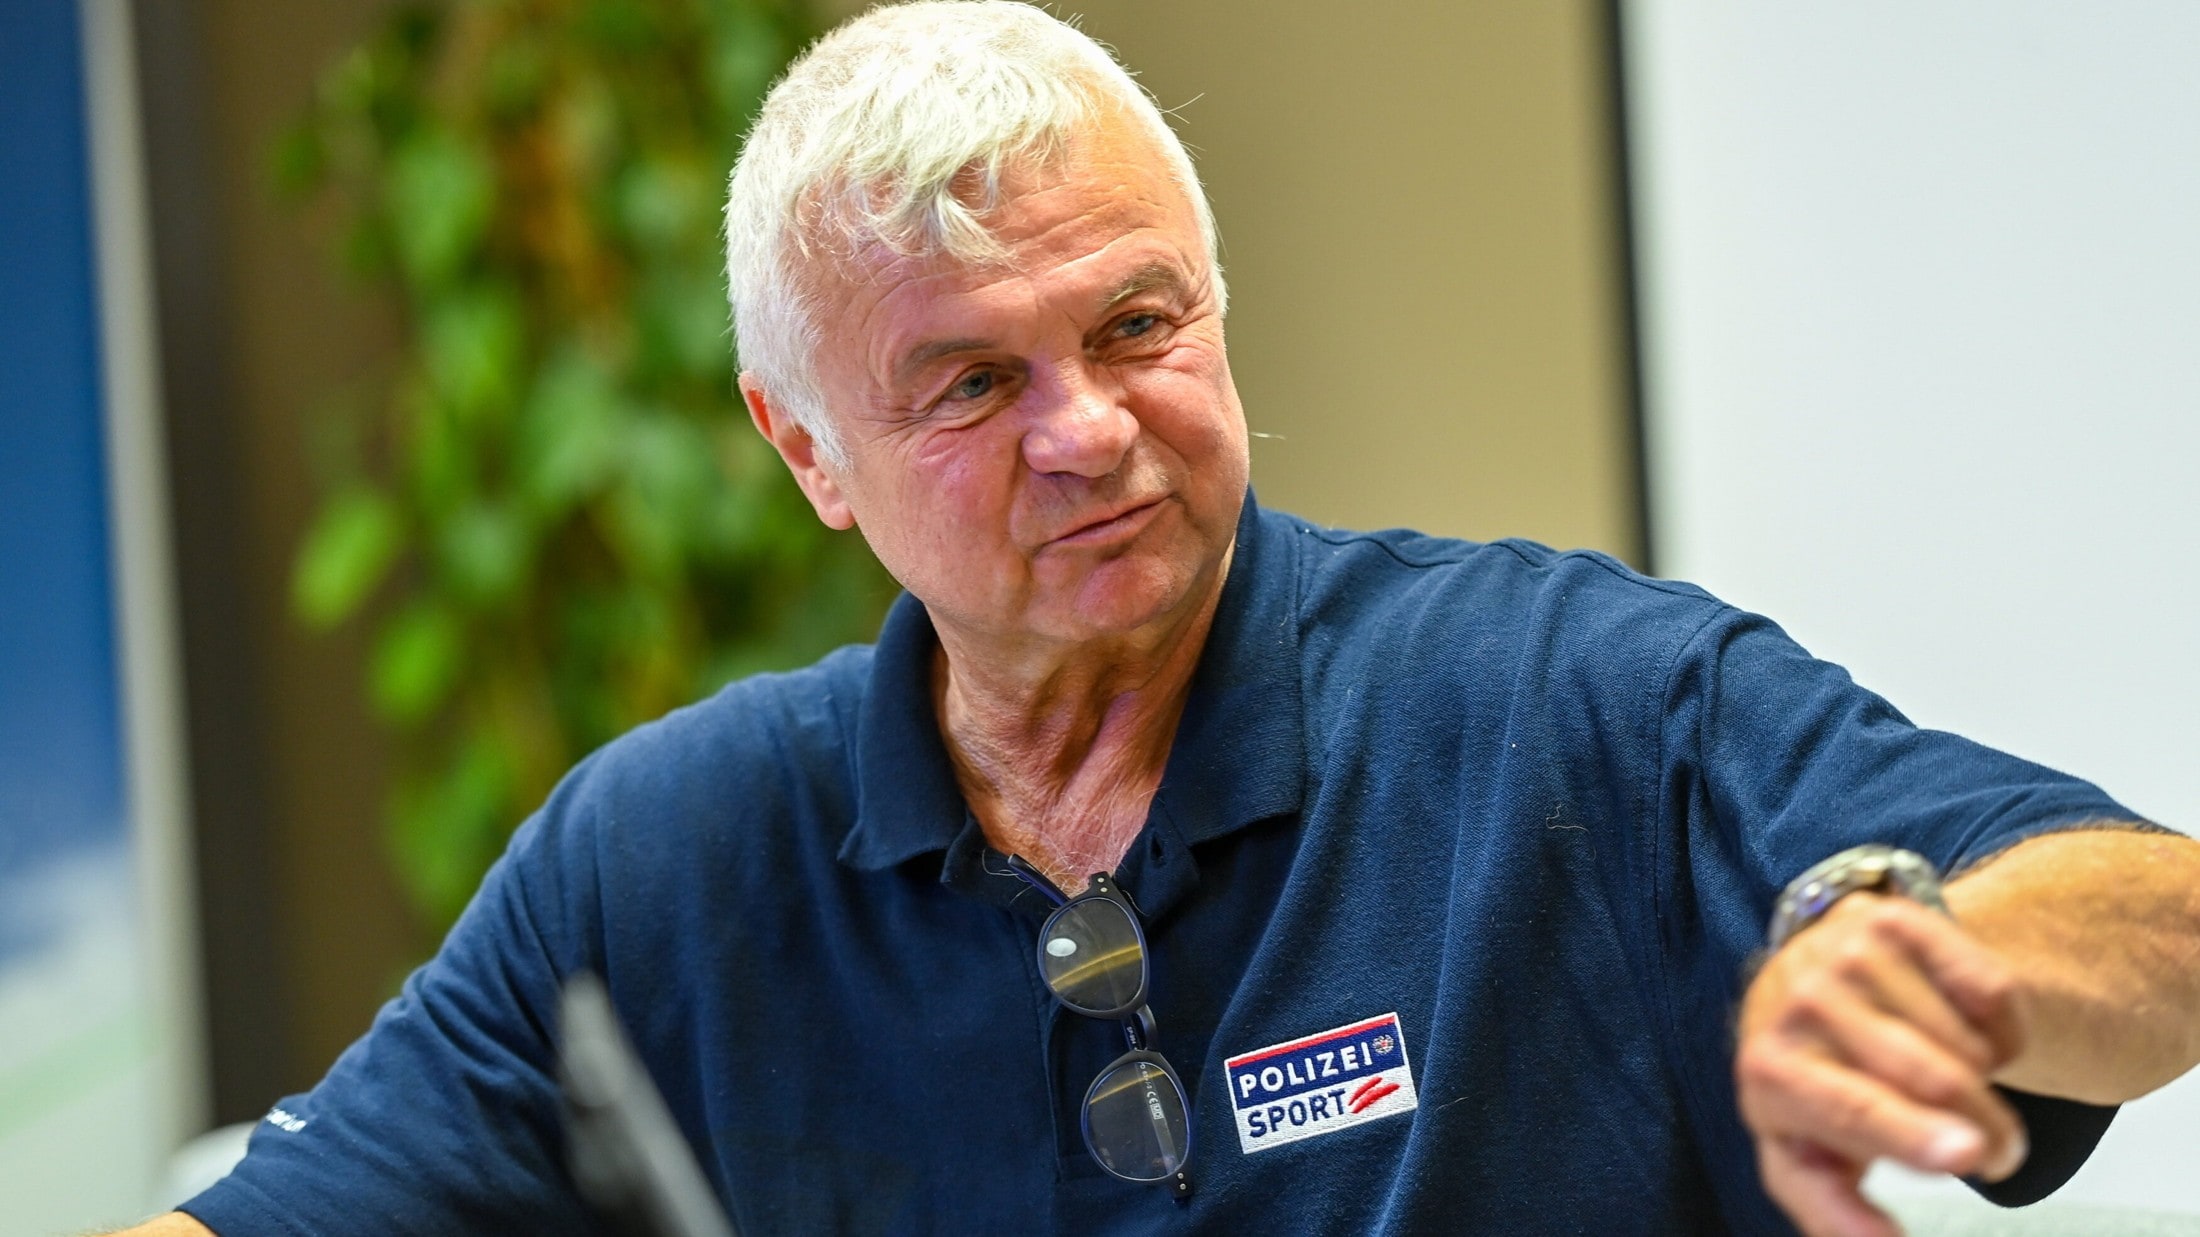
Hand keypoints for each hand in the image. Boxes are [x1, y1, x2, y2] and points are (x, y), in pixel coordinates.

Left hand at [1736, 892, 2029, 1236]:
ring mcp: (1847, 952)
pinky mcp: (1894, 917)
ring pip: (1968, 1042)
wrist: (1798, 981)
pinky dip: (2000, 1028)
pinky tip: (1960, 1030)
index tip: (1968, 1156)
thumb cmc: (1808, 1084)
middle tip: (1995, 1153)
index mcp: (1770, 1070)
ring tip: (1947, 1078)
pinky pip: (1991, 989)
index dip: (1910, 1134)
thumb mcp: (1801, 1152)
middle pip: (1928, 1077)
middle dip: (1984, 1130)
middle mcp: (1801, 1000)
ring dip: (1984, 1077)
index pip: (1851, 1108)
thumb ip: (1832, 1211)